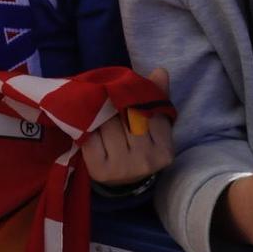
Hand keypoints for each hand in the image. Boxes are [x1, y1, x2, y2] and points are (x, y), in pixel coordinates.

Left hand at [84, 66, 174, 185]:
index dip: (133, 99)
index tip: (123, 94)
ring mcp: (122, 168)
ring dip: (100, 115)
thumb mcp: (152, 125)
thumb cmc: (139, 145)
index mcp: (164, 150)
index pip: (148, 113)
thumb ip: (156, 98)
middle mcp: (146, 161)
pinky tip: (88, 127)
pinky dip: (88, 128)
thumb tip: (160, 71)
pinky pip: (91, 137)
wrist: (122, 180)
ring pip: (108, 125)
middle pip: (126, 118)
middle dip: (115, 105)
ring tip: (98, 113)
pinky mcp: (99, 170)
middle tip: (106, 98)